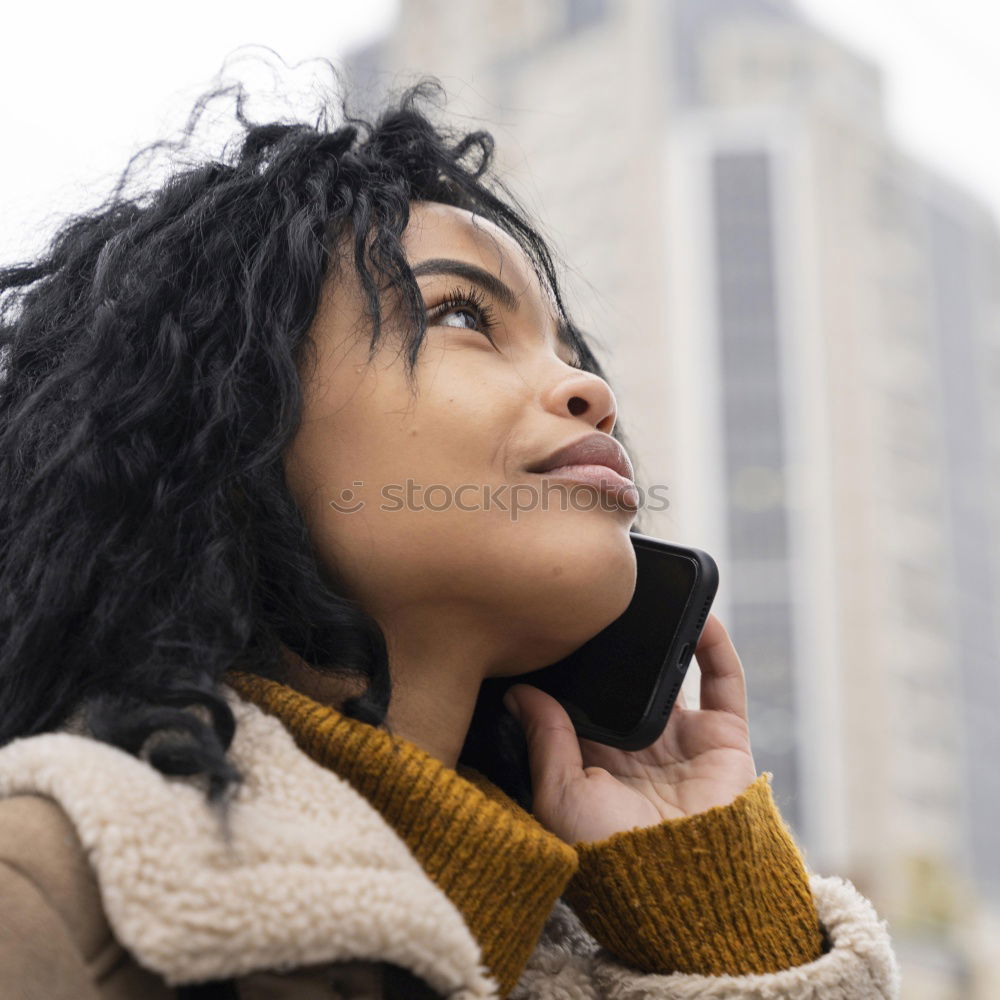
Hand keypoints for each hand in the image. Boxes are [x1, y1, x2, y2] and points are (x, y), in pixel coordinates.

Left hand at [502, 613, 757, 844]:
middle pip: (627, 679)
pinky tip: (696, 614)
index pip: (581, 698)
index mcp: (595, 758)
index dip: (570, 664)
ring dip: (666, 634)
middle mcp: (638, 744)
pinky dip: (713, 645)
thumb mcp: (560, 796)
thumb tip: (518, 690)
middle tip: (600, 595)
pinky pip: (723, 681)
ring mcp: (683, 739)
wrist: (683, 887)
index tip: (552, 620)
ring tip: (647, 592)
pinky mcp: (724, 738)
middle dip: (617, 642)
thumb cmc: (612, 854)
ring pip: (674, 671)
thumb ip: (544, 740)